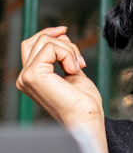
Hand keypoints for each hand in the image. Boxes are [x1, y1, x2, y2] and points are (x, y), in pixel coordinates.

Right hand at [16, 27, 109, 152]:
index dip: (49, 33)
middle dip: (65, 44)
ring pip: (45, 42)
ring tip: (79, 67)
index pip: (32, 44)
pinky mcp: (34, 75)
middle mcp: (25, 77)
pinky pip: (50, 48)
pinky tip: (74, 69)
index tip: (65, 30)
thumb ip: (64, 56)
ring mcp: (27, 76)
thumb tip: (61, 34)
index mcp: (33, 77)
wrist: (88, 121)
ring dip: (69, 50)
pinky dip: (67, 54)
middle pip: (38, 40)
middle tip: (80, 62)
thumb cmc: (85, 105)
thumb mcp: (74, 73)